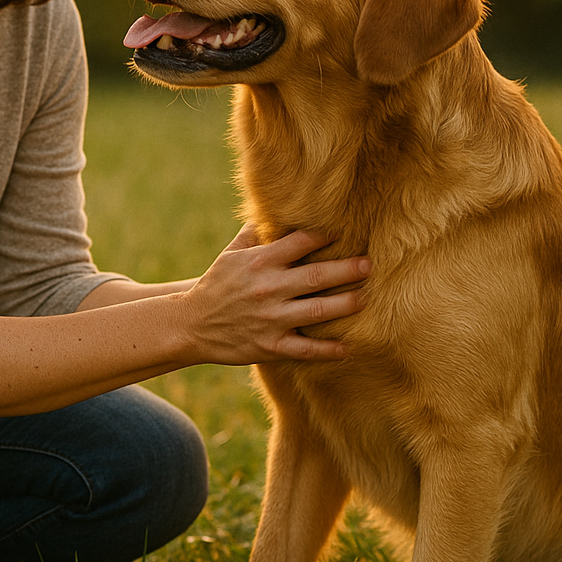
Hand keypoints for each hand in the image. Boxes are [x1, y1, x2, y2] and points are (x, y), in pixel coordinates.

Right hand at [179, 225, 368, 364]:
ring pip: (318, 310)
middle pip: (317, 275)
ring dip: (346, 304)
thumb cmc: (215, 284)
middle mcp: (269, 288)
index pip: (299, 243)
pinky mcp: (271, 346)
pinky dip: (329, 350)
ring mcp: (271, 319)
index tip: (344, 232)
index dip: (324, 235)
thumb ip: (254, 234)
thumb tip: (272, 211)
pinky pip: (306, 349)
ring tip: (366, 297)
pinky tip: (349, 347)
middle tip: (369, 264)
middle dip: (347, 269)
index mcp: (260, 262)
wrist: (191, 323)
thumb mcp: (230, 255)